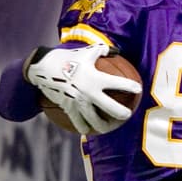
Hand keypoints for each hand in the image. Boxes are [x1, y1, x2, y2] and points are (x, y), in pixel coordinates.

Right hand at [25, 44, 141, 134]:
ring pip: (95, 120)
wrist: (43, 68)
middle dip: (122, 114)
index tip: (138, 89)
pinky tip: (87, 130)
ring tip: (109, 127)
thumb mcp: (86, 52)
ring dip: (104, 126)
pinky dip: (83, 127)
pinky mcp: (68, 108)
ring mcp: (79, 102)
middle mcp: (89, 92)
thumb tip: (114, 50)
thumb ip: (102, 50)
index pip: (118, 83)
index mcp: (96, 77)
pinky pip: (78, 122)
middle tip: (127, 115)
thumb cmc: (67, 57)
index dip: (131, 87)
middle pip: (111, 108)